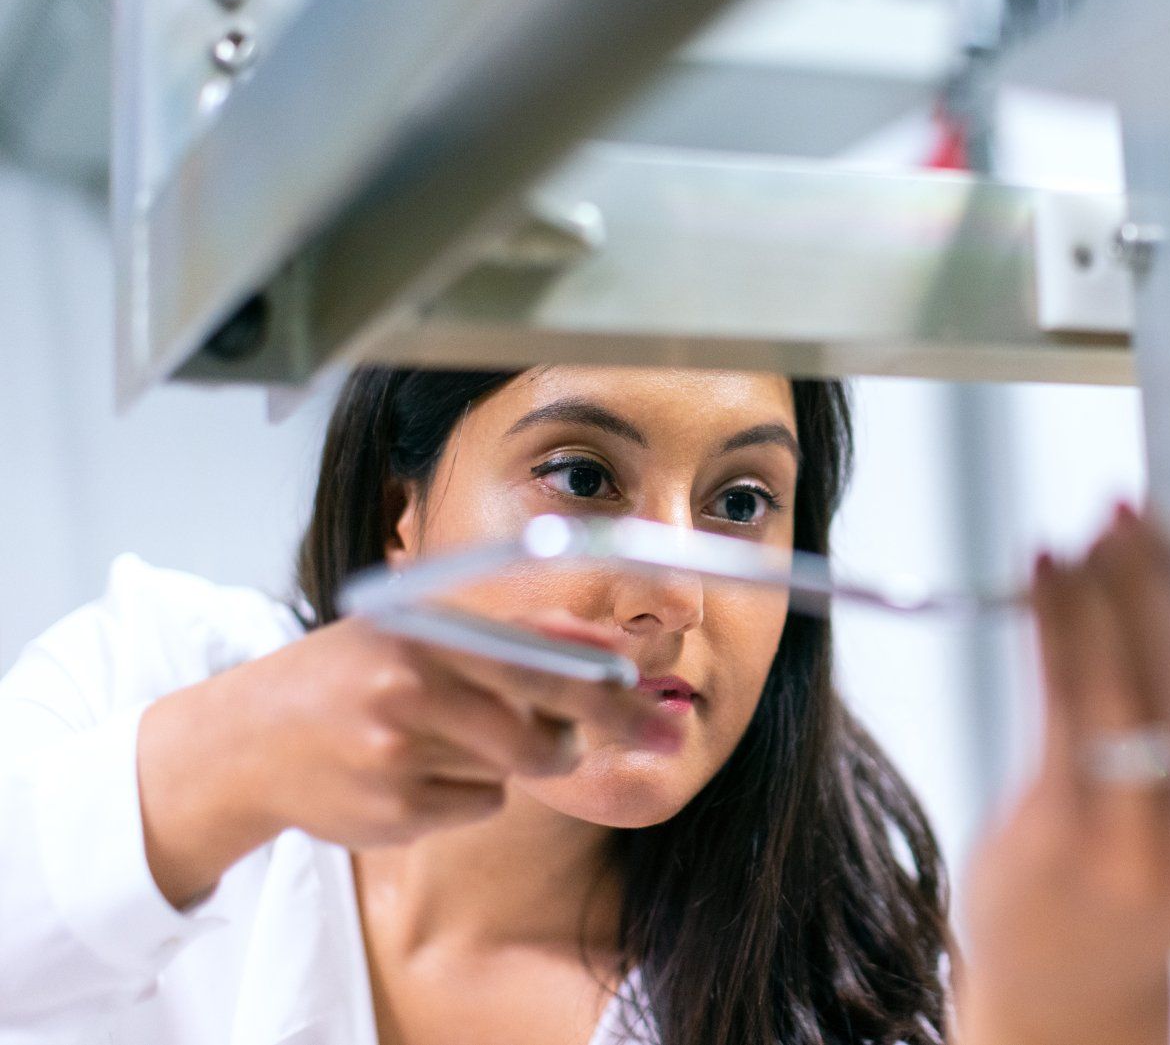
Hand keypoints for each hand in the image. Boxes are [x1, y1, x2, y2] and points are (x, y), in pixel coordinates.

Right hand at [137, 610, 652, 908]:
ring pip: (516, 767)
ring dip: (514, 756)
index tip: (655, 694)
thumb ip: (512, 631)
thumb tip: (607, 641)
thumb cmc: (353, 674)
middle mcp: (410, 686)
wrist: (243, 742)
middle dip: (604, 732)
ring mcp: (398, 754)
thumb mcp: (418, 628)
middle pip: (542, 728)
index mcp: (423, 630)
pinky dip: (471, 791)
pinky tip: (417, 771)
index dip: (607, 682)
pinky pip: (480, 803)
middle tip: (656, 735)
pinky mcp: (392, 812)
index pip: (539, 658)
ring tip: (459, 733)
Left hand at [957, 507, 1169, 1044]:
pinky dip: (1056, 619)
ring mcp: (1149, 850)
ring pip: (1136, 685)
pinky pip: (1063, 702)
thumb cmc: (1157, 847)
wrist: (1067, 972)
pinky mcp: (1064, 841)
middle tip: (1160, 504)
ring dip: (1115, 586)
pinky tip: (1049, 568)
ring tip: (1102, 524)